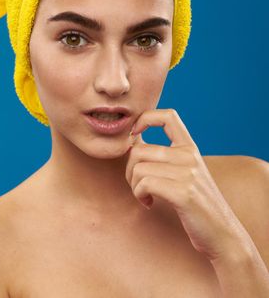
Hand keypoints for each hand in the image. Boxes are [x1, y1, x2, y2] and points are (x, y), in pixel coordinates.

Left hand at [125, 108, 248, 260]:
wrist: (221, 233)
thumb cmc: (195, 204)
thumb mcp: (183, 174)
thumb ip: (163, 157)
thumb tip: (131, 142)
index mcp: (189, 148)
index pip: (168, 115)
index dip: (145, 119)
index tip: (134, 136)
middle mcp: (189, 156)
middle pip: (138, 150)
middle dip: (128, 170)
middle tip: (137, 185)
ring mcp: (188, 173)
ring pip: (138, 168)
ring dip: (133, 185)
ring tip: (144, 196)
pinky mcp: (183, 192)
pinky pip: (144, 183)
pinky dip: (139, 195)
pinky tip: (148, 203)